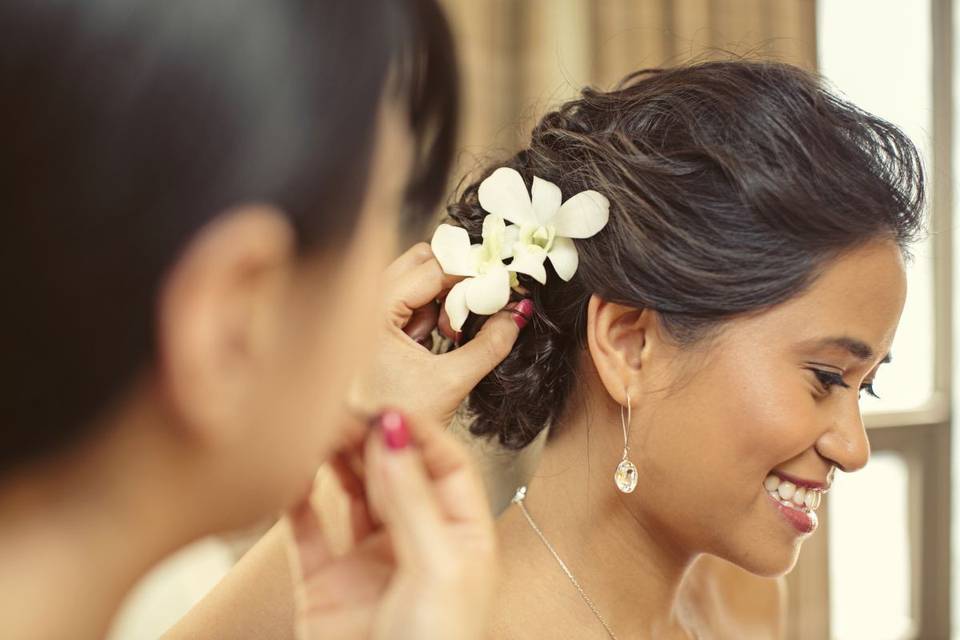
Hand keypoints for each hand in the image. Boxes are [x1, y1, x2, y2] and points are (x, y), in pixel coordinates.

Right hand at [287, 411, 495, 639]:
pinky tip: (289, 473)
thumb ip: (412, 499)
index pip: (445, 467)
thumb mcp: (437, 570)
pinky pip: (308, 529)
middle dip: (370, 440)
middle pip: (395, 473)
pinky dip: (296, 499)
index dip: (418, 434)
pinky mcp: (325, 583)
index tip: (387, 411)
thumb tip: (394, 432)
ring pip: (350, 494)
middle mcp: (417, 543)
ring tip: (316, 432)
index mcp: (461, 539)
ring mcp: (368, 562)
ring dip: (334, 461)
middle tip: (341, 414)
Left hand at [348, 242, 531, 427]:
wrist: (365, 446)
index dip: (471, 272)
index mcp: (374, 311)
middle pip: (419, 262)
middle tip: (478, 303)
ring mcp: (367, 312)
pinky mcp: (375, 325)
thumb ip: (490, 346)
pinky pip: (409, 303)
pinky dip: (431, 314)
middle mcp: (363, 303)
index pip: (432, 269)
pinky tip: (441, 340)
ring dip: (443, 299)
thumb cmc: (394, 418)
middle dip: (454, 278)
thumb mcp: (450, 383)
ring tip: (454, 333)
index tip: (501, 278)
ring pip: (415, 281)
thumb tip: (518, 314)